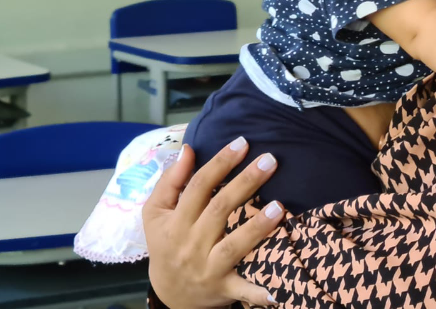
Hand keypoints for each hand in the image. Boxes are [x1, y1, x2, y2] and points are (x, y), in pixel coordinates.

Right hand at [142, 138, 286, 308]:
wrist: (168, 292)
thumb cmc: (166, 243)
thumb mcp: (156, 213)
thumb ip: (170, 181)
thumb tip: (188, 149)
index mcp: (175, 222)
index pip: (198, 187)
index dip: (220, 163)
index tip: (243, 142)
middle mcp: (191, 243)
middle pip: (220, 209)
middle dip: (245, 183)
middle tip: (270, 160)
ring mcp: (208, 267)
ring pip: (233, 246)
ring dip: (257, 227)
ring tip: (279, 207)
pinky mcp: (223, 288)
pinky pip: (241, 289)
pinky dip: (257, 292)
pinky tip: (277, 291)